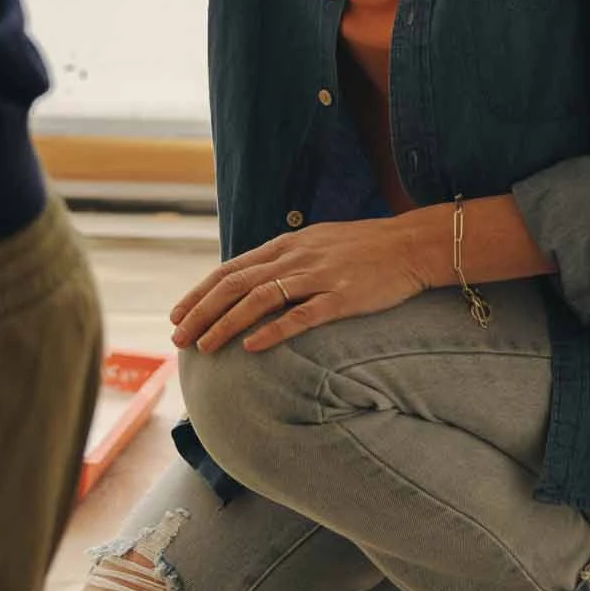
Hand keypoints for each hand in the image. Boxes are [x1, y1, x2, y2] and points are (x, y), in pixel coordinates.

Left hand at [171, 215, 439, 354]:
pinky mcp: (341, 297)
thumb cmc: (365, 247)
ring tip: (204, 347)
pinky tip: (252, 348)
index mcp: (286, 244)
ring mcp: (318, 276)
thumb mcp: (317, 242)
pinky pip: (301, 316)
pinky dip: (273, 331)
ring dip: (226, 324)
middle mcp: (295, 257)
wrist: (412, 244)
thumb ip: (285, 258)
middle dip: (201, 312)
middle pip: (236, 285)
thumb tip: (253, 278)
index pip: (231, 269)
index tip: (178, 315)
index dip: (200, 293)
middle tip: (178, 339)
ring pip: (259, 300)